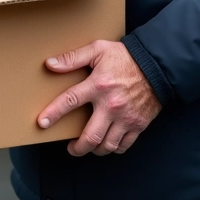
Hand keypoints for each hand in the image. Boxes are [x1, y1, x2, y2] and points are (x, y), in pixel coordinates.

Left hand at [38, 40, 160, 156]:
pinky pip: (123, 145)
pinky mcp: (138, 124)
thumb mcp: (98, 49)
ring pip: (107, 145)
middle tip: (71, 148)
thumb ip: (73, 57)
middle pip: (90, 137)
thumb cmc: (125, 57)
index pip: (70, 101)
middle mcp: (111, 105)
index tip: (43, 123)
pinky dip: (114, 148)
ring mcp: (126, 117)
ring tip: (89, 146)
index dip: (54, 113)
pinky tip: (108, 143)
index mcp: (98, 85)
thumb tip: (50, 64)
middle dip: (77, 148)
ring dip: (95, 150)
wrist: (157, 65)